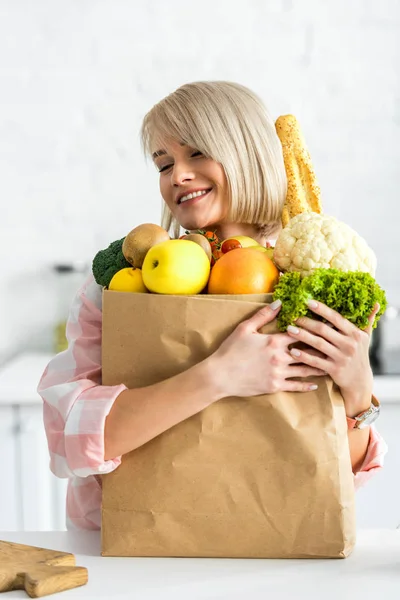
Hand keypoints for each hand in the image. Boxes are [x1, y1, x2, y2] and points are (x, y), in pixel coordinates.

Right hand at [212, 300, 326, 398]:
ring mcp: (278, 373)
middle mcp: (280, 357)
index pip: (299, 333)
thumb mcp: (245, 328)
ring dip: (319, 367)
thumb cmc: (230, 350)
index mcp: (274, 341)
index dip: (313, 329)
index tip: (326, 326)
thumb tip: (279, 303)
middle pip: (307, 351)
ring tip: (331, 364)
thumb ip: (263, 316)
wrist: (219, 375)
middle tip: (336, 346)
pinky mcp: (274, 386)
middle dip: (322, 348)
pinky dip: (306, 385)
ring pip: (304, 369)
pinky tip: (316, 384)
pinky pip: (295, 386)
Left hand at [286, 300, 379, 416]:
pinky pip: (316, 361)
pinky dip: (304, 356)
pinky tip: (293, 351)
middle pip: (324, 330)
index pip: (336, 318)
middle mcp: (349, 345)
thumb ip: (367, 320)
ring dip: (302, 336)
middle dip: (307, 322)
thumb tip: (376, 303)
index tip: (308, 302)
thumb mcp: (365, 337)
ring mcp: (341, 358)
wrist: (360, 381)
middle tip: (293, 315)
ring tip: (289, 329)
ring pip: (318, 344)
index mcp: (355, 334)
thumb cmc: (360, 355)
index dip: (322, 309)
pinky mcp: (334, 370)